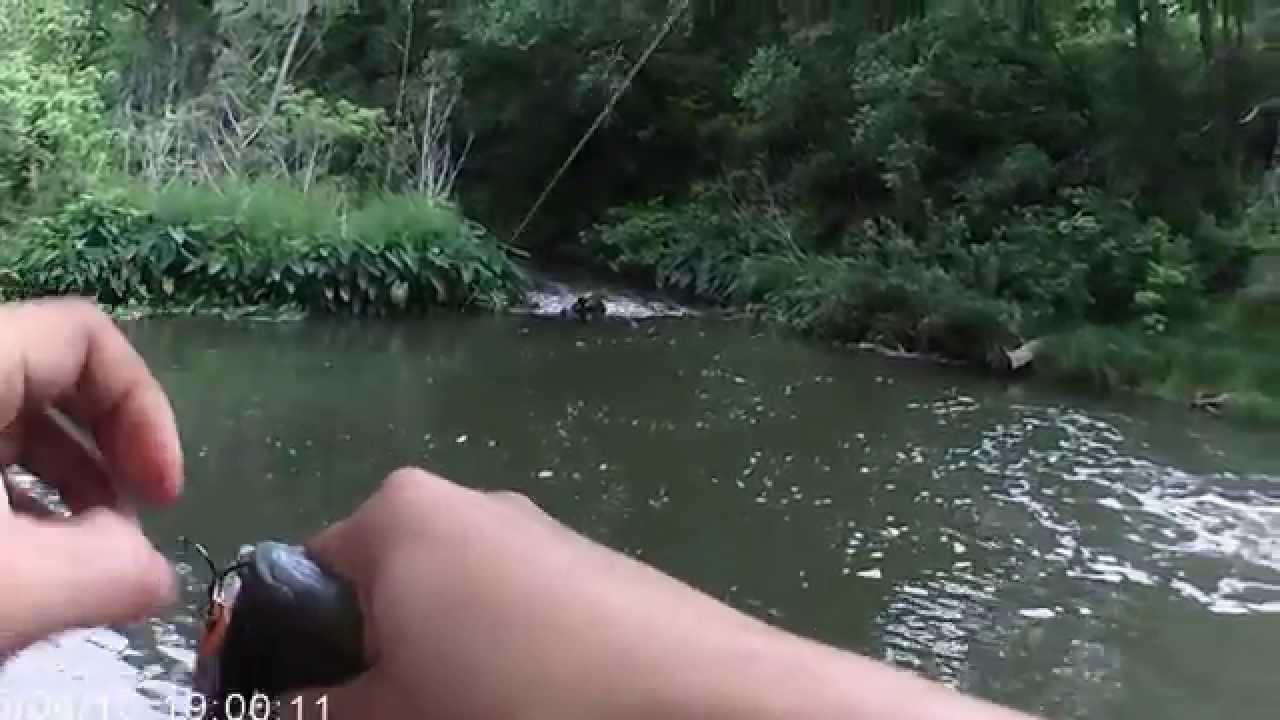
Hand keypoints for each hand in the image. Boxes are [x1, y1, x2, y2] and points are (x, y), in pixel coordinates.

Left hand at [0, 299, 181, 653]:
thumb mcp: (11, 589)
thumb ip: (110, 574)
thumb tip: (156, 576)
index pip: (83, 335)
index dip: (143, 408)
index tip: (160, 491)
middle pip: (51, 377)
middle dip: (109, 454)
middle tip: (129, 525)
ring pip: (6, 421)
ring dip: (64, 485)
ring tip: (83, 557)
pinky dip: (10, 501)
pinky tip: (24, 567)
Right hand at [304, 468, 1034, 719]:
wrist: (699, 697)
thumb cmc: (516, 696)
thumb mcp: (392, 717)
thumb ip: (316, 713)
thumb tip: (285, 712)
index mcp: (398, 514)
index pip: (297, 581)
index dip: (285, 658)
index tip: (308, 716)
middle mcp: (465, 502)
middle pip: (377, 596)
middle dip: (369, 668)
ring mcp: (537, 533)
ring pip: (447, 611)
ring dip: (434, 671)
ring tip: (465, 715)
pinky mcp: (591, 567)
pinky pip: (510, 617)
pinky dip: (498, 662)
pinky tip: (533, 707)